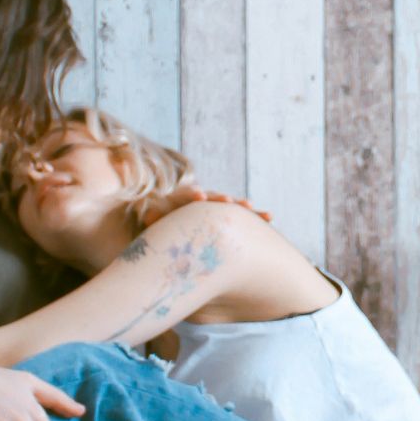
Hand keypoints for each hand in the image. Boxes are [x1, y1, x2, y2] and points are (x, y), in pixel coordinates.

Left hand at [141, 185, 271, 225]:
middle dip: (220, 199)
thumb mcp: (155, 221)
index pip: (187, 195)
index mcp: (182, 199)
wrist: (174, 222)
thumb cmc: (163, 225)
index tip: (199, 195)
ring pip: (231, 206)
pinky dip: (255, 217)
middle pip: (212, 197)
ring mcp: (217, 207)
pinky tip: (269, 217)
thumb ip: (154, 216)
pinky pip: (243, 218)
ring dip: (240, 208)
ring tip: (252, 209)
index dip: (193, 195)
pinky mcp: (228, 218)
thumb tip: (149, 214)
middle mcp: (202, 200)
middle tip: (228, 201)